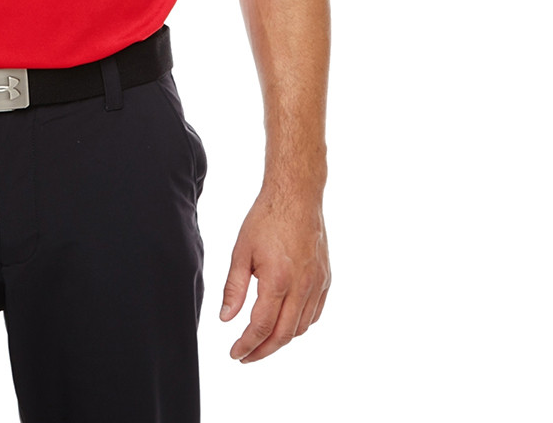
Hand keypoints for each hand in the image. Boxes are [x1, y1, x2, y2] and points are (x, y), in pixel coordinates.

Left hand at [219, 190, 329, 362]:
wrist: (296, 196)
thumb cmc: (266, 218)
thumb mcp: (241, 251)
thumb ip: (234, 288)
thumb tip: (226, 319)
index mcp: (277, 280)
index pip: (262, 327)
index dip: (247, 345)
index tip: (235, 353)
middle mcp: (302, 287)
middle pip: (283, 335)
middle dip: (262, 351)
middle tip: (246, 356)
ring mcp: (317, 284)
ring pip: (300, 328)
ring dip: (281, 340)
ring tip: (262, 340)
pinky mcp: (326, 279)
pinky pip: (314, 314)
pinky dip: (299, 325)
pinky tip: (284, 322)